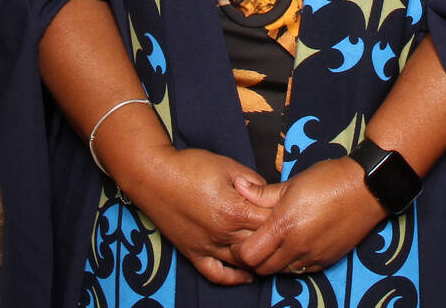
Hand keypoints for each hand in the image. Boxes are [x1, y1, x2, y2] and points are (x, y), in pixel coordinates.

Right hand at [115, 146, 277, 284]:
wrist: (154, 175)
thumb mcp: (228, 165)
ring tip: (273, 251)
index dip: (284, 216)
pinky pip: (217, 274)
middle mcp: (223, 234)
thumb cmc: (190, 166)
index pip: (271, 222)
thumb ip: (253, 182)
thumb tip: (270, 194)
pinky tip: (247, 274)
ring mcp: (208, 247)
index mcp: (234, 210)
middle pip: (261, 243)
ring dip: (260, 259)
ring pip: (243, 262)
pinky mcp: (194, 254)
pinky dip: (234, 278)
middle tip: (287, 231)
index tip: (292, 211)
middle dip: (276, 238)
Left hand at [231, 157, 388, 277]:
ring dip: (275, 262)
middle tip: (258, 242)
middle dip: (256, 258)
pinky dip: (293, 263)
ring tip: (277, 243)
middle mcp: (297, 246)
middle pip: (262, 269)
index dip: (241, 248)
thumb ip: (262, 193)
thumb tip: (238, 186)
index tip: (243, 236)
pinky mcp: (326, 260)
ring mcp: (313, 256)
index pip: (249, 254)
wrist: (365, 188)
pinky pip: (302, 271)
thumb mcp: (291, 183)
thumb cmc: (327, 180)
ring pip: (282, 272)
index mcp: (283, 225)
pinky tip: (296, 246)